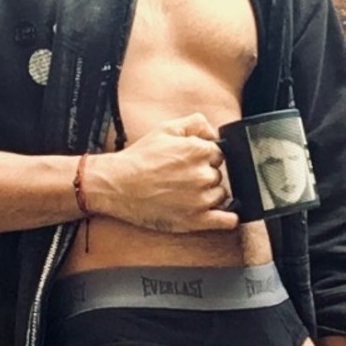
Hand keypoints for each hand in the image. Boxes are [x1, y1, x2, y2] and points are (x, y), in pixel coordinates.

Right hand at [84, 113, 238, 232]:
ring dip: (209, 194)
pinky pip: (226, 221)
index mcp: (199, 151)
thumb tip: (214, 132)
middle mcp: (203, 175)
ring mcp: (201, 199)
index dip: (204, 157)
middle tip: (182, 178)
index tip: (190, 163)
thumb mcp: (166, 128)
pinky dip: (228, 218)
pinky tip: (222, 214)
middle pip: (218, 174)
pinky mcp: (196, 220)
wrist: (117, 185)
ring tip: (185, 193)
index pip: (218, 153)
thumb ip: (195, 123)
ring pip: (220, 195)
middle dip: (205, 175)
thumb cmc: (139, 158)